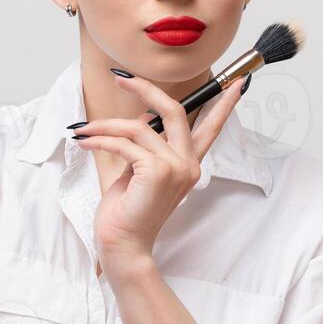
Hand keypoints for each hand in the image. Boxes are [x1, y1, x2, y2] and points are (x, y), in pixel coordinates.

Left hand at [71, 70, 248, 272]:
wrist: (123, 245)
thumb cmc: (127, 213)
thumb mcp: (138, 173)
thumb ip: (144, 147)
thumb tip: (137, 119)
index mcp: (188, 165)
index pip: (211, 129)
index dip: (224, 104)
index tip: (237, 83)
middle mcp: (188, 164)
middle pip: (174, 111)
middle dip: (145, 88)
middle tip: (120, 77)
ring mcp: (175, 167)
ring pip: (138, 127)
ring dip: (105, 126)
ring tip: (84, 131)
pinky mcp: (156, 171)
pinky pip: (124, 143)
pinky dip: (101, 140)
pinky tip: (86, 144)